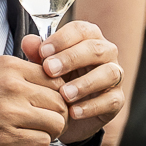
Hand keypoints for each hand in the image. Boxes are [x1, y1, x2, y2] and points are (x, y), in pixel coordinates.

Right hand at [0, 55, 70, 145]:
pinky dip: (38, 145)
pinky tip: (25, 142)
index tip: (48, 102)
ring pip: (56, 122)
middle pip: (59, 100)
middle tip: (47, 122)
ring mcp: (9, 112)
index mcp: (7, 66)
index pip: (54, 76)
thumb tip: (39, 77)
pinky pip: (42, 142)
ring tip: (37, 133)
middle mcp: (12, 86)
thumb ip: (12, 72)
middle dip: (57, 114)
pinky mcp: (4, 138)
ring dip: (50, 131)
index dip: (55, 92)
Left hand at [24, 19, 125, 145]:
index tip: (43, 51)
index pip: (81, 30)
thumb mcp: (43, 68)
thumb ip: (36, 54)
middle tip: (50, 70)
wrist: (64, 115)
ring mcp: (115, 76)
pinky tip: (73, 111)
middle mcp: (106, 53)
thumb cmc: (56, 81)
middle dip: (71, 58)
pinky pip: (111, 100)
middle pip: (96, 48)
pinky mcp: (117, 99)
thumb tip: (28, 41)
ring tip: (64, 94)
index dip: (62, 38)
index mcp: (88, 38)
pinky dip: (92, 106)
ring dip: (85, 83)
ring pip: (109, 73)